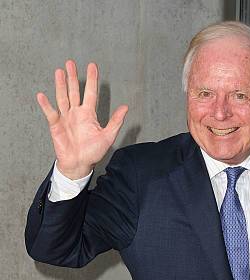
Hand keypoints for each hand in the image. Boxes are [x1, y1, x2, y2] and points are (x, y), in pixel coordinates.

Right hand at [36, 60, 127, 178]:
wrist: (79, 165)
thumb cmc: (93, 152)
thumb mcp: (107, 137)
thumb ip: (116, 122)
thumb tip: (125, 107)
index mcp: (88, 114)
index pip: (90, 93)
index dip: (91, 80)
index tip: (92, 66)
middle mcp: (76, 113)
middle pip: (73, 91)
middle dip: (72, 77)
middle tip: (70, 63)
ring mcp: (65, 118)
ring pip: (62, 97)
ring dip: (60, 85)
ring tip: (59, 72)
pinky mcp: (56, 125)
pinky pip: (51, 113)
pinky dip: (46, 105)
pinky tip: (42, 95)